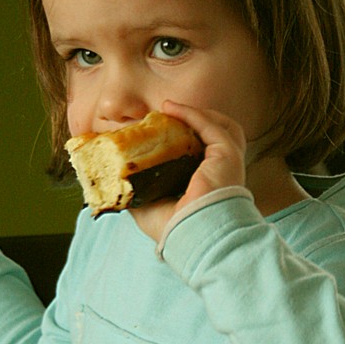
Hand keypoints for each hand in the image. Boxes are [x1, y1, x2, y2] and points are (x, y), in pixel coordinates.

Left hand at [130, 101, 246, 242]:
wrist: (192, 235)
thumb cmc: (175, 230)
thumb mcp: (148, 210)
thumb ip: (137, 193)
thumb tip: (116, 182)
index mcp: (206, 185)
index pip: (200, 155)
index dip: (182, 139)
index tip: (157, 129)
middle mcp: (220, 173)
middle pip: (214, 137)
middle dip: (193, 122)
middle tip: (166, 115)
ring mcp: (227, 163)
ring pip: (220, 127)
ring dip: (196, 114)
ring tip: (170, 108)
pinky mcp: (227, 154)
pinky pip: (211, 126)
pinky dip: (192, 114)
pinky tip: (172, 108)